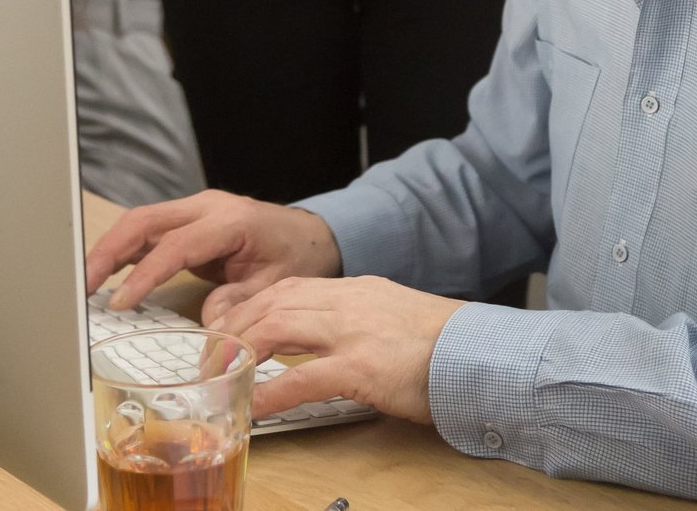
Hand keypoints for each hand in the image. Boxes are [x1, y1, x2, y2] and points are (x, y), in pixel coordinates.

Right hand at [84, 189, 341, 315]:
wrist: (310, 234)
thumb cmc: (295, 255)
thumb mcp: (275, 285)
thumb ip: (240, 303)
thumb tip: (209, 327)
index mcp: (229, 220)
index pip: (175, 245)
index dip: (144, 274)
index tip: (120, 302)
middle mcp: (206, 207)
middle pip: (144, 220)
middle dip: (108, 251)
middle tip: (82, 285)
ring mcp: (194, 210)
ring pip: (140, 222)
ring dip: (109, 250)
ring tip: (83, 283)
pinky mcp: (186, 221)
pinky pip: (148, 232)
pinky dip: (124, 251)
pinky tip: (105, 276)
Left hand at [211, 275, 463, 424]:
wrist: (484, 353)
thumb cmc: (445, 346)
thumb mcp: (394, 320)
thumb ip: (359, 324)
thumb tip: (326, 345)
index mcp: (356, 290)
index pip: (287, 288)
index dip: (249, 308)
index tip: (228, 330)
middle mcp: (349, 301)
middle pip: (272, 302)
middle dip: (234, 328)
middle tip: (212, 357)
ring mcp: (354, 332)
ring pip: (277, 327)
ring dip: (240, 353)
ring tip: (220, 378)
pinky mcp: (363, 367)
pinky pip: (303, 378)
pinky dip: (270, 392)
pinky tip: (253, 408)